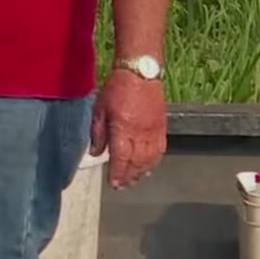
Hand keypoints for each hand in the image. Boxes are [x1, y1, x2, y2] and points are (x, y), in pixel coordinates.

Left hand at [90, 69, 166, 189]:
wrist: (140, 73)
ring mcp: (154, 131)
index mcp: (123, 129)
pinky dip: (154, 161)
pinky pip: (160, 150)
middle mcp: (140, 133)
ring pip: (150, 158)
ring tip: (135, 179)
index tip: (114, 183)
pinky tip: (149, 166)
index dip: (118, 173)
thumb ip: (98, 133)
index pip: (121, 157)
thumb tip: (97, 153)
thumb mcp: (99, 110)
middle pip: (137, 161)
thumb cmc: (116, 89)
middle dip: (130, 176)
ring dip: (142, 171)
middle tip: (123, 185)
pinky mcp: (162, 127)